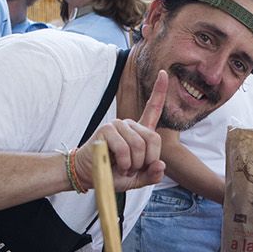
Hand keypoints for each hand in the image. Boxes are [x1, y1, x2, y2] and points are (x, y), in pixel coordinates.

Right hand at [78, 71, 166, 190]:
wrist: (90, 176)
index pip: (153, 108)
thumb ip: (152, 174)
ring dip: (133, 164)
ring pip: (139, 145)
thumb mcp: (138, 178)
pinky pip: (124, 148)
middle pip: (153, 138)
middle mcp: (129, 124)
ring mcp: (117, 125)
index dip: (159, 91)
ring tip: (123, 168)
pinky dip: (124, 162)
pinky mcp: (106, 130)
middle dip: (147, 160)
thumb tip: (160, 165)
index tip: (163, 73)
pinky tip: (117, 165)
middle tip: (134, 169)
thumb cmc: (114, 174)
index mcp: (139, 131)